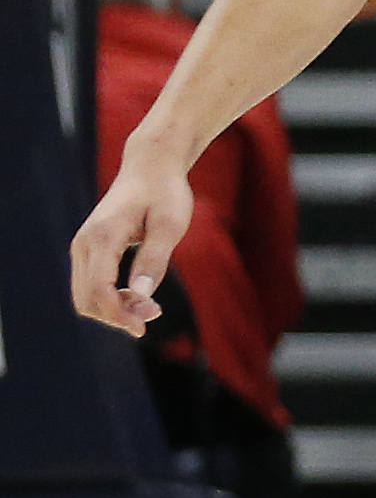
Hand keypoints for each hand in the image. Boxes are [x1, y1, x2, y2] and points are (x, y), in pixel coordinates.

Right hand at [70, 150, 193, 336]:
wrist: (150, 168)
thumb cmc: (165, 193)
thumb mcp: (170, 225)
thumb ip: (154, 259)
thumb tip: (141, 295)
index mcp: (103, 237)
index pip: (99, 289)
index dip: (118, 314)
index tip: (142, 329)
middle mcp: (84, 243)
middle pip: (87, 299)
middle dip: (117, 315)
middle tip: (155, 312)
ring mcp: (83, 247)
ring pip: (85, 296)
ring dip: (114, 309)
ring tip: (151, 306)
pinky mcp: (89, 250)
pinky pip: (91, 286)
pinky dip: (110, 299)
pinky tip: (139, 296)